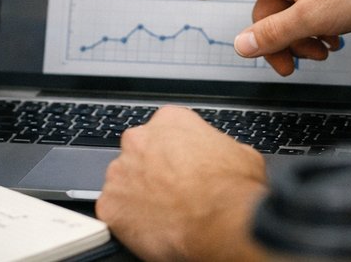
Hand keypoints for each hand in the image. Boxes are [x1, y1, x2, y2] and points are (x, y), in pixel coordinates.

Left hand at [96, 106, 268, 261]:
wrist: (222, 222)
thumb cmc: (232, 189)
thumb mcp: (241, 153)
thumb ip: (218, 148)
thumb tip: (220, 157)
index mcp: (170, 120)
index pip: (163, 131)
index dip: (173, 152)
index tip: (181, 167)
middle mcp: (139, 140)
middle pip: (138, 153)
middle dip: (151, 171)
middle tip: (171, 191)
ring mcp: (120, 172)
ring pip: (123, 182)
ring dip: (137, 195)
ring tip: (162, 213)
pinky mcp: (109, 204)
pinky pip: (113, 211)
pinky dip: (127, 221)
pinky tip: (149, 228)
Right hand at [191, 0, 350, 75]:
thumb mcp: (311, 17)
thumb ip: (274, 33)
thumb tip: (242, 44)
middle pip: (267, 9)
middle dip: (277, 40)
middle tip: (288, 66)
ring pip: (291, 13)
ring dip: (300, 38)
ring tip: (322, 53)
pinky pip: (309, 10)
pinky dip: (315, 29)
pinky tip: (333, 42)